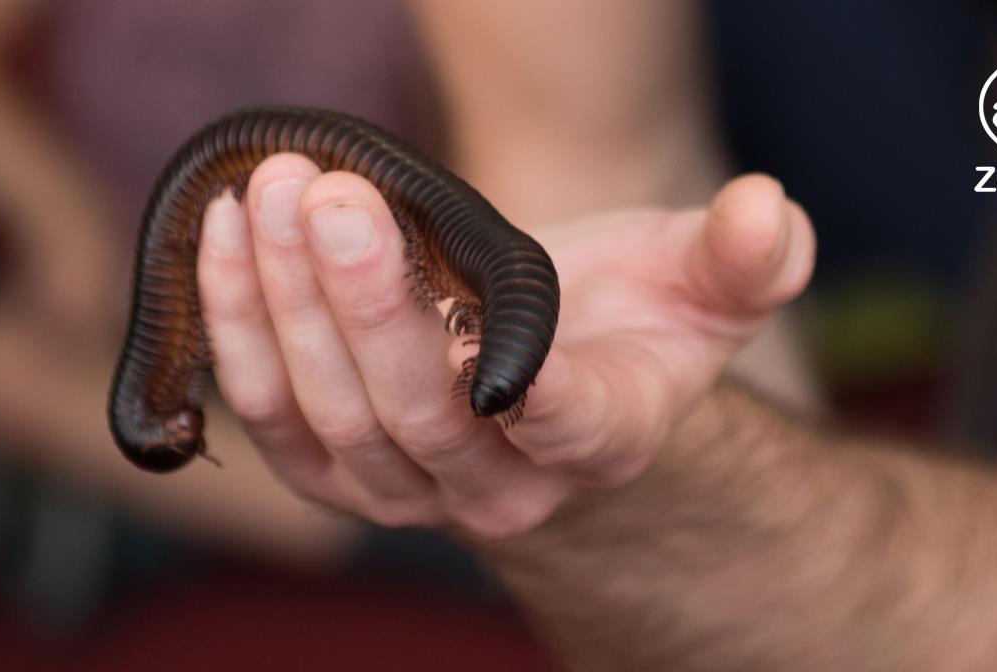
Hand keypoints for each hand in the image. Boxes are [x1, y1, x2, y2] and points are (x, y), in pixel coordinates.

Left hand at [198, 154, 814, 537]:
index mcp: (601, 440)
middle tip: (333, 194)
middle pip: (421, 412)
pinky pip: (275, 417)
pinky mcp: (341, 475)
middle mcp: (502, 487)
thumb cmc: (634, 339)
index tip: (475, 310)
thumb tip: (772, 211)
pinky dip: (240, 331)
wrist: (561, 408)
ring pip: (334, 415)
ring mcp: (411, 490)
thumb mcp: (706, 291)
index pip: (569, 425)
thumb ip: (745, 260)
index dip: (530, 387)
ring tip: (271, 193)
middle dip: (368, 302)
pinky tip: (224, 240)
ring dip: (288, 302)